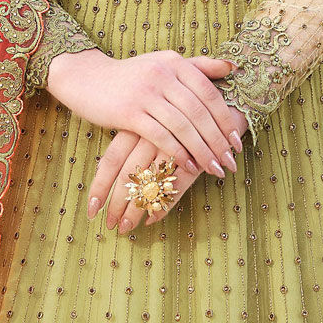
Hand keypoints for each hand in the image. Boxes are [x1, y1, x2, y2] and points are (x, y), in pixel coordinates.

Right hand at [47, 47, 244, 182]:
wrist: (86, 77)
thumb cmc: (130, 76)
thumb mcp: (164, 63)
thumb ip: (198, 66)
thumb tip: (233, 67)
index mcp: (175, 63)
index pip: (209, 93)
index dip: (225, 119)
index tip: (236, 142)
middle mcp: (163, 74)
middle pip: (200, 112)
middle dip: (218, 141)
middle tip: (231, 162)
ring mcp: (146, 93)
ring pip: (183, 126)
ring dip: (202, 151)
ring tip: (215, 169)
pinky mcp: (129, 112)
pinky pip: (160, 135)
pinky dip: (177, 152)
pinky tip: (188, 167)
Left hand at [87, 106, 249, 234]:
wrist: (231, 94)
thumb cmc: (187, 107)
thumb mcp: (159, 118)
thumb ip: (139, 137)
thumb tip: (117, 166)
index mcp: (139, 122)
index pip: (112, 158)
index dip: (101, 184)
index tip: (91, 209)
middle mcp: (152, 134)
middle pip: (128, 175)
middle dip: (116, 203)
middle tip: (110, 226)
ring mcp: (174, 146)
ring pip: (150, 182)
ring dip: (136, 208)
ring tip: (126, 228)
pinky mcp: (195, 157)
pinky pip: (176, 185)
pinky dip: (165, 204)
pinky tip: (152, 220)